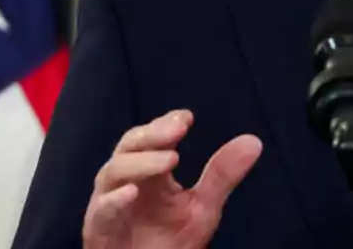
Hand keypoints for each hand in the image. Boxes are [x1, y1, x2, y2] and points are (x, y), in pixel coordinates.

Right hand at [82, 109, 262, 248]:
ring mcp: (108, 203)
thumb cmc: (169, 243)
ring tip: (171, 158)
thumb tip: (254, 141)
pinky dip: (114, 199)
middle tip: (178, 129)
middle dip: (153, 133)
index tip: (187, 118)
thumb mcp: (203, 208)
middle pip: (130, 145)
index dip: (164, 124)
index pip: (150, 137)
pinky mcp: (98, 229)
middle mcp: (125, 181)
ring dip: (141, 162)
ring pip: (113, 171)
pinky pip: (101, 210)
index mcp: (148, 172)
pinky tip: (132, 193)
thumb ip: (222, 175)